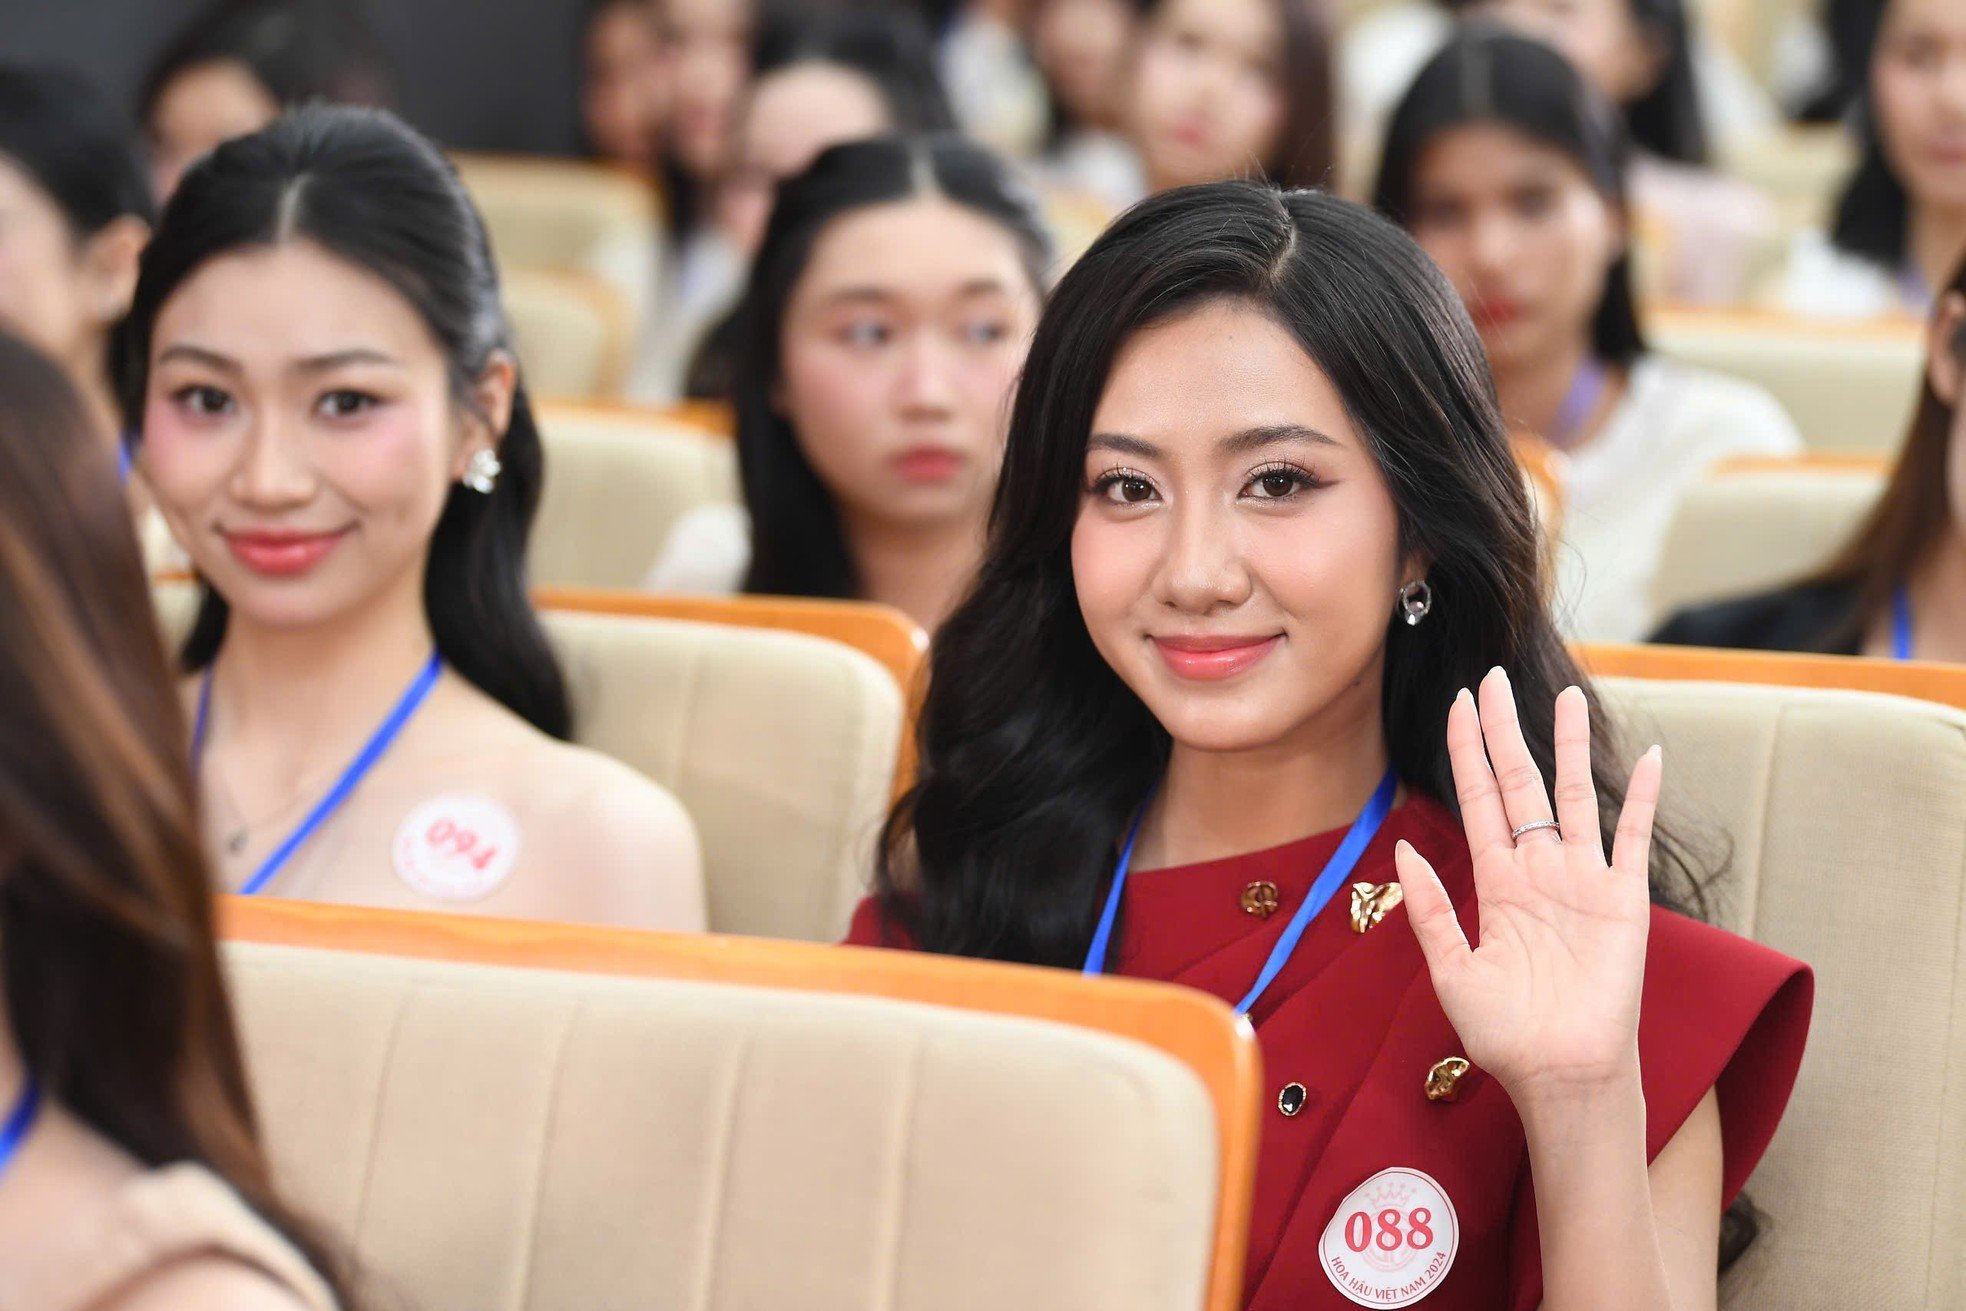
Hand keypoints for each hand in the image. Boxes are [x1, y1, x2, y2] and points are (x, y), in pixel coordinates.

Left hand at [1395, 668, 1659, 1107]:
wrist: (1560, 1075)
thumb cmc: (1505, 1034)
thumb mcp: (1450, 971)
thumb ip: (1431, 909)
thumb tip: (1402, 849)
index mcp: (1495, 883)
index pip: (1476, 799)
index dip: (1466, 751)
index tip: (1458, 705)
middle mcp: (1538, 871)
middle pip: (1520, 783)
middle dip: (1505, 730)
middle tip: (1493, 677)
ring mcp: (1583, 881)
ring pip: (1576, 796)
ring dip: (1570, 747)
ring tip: (1567, 695)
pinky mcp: (1623, 901)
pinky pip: (1632, 838)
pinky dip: (1641, 797)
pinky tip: (1650, 756)